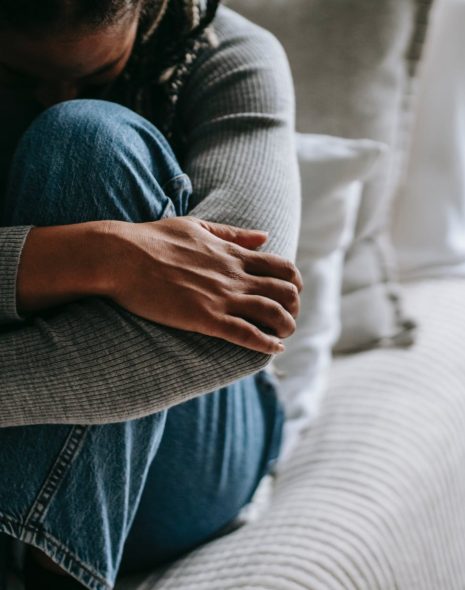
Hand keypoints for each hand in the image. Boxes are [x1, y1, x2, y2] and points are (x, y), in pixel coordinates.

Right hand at [104, 217, 302, 353]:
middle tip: (288, 317)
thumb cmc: (154, 239)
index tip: (291, 293)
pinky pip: (246, 334)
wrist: (121, 256)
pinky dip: (265, 343)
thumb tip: (265, 236)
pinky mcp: (205, 318)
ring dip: (286, 327)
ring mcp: (221, 297)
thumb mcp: (198, 226)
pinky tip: (273, 349)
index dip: (294, 283)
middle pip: (285, 292)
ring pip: (272, 314)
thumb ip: (233, 234)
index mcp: (233, 254)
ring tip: (284, 335)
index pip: (282, 267)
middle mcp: (234, 275)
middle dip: (294, 307)